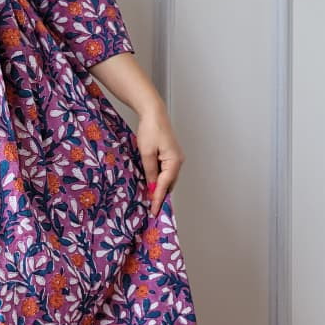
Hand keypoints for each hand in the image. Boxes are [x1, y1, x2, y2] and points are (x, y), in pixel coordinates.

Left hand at [134, 102, 184, 216]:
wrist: (153, 113)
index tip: (154, 211)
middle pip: (169, 184)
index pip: (164, 185)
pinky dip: (160, 179)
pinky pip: (166, 171)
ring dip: (160, 188)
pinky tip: (152, 183)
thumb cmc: (150, 130)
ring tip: (151, 200)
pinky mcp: (171, 155)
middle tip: (152, 209)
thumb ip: (149, 171)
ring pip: (168, 178)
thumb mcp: (146, 153)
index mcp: (174, 161)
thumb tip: (151, 186)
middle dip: (160, 196)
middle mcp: (178, 161)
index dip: (158, 199)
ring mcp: (176, 158)